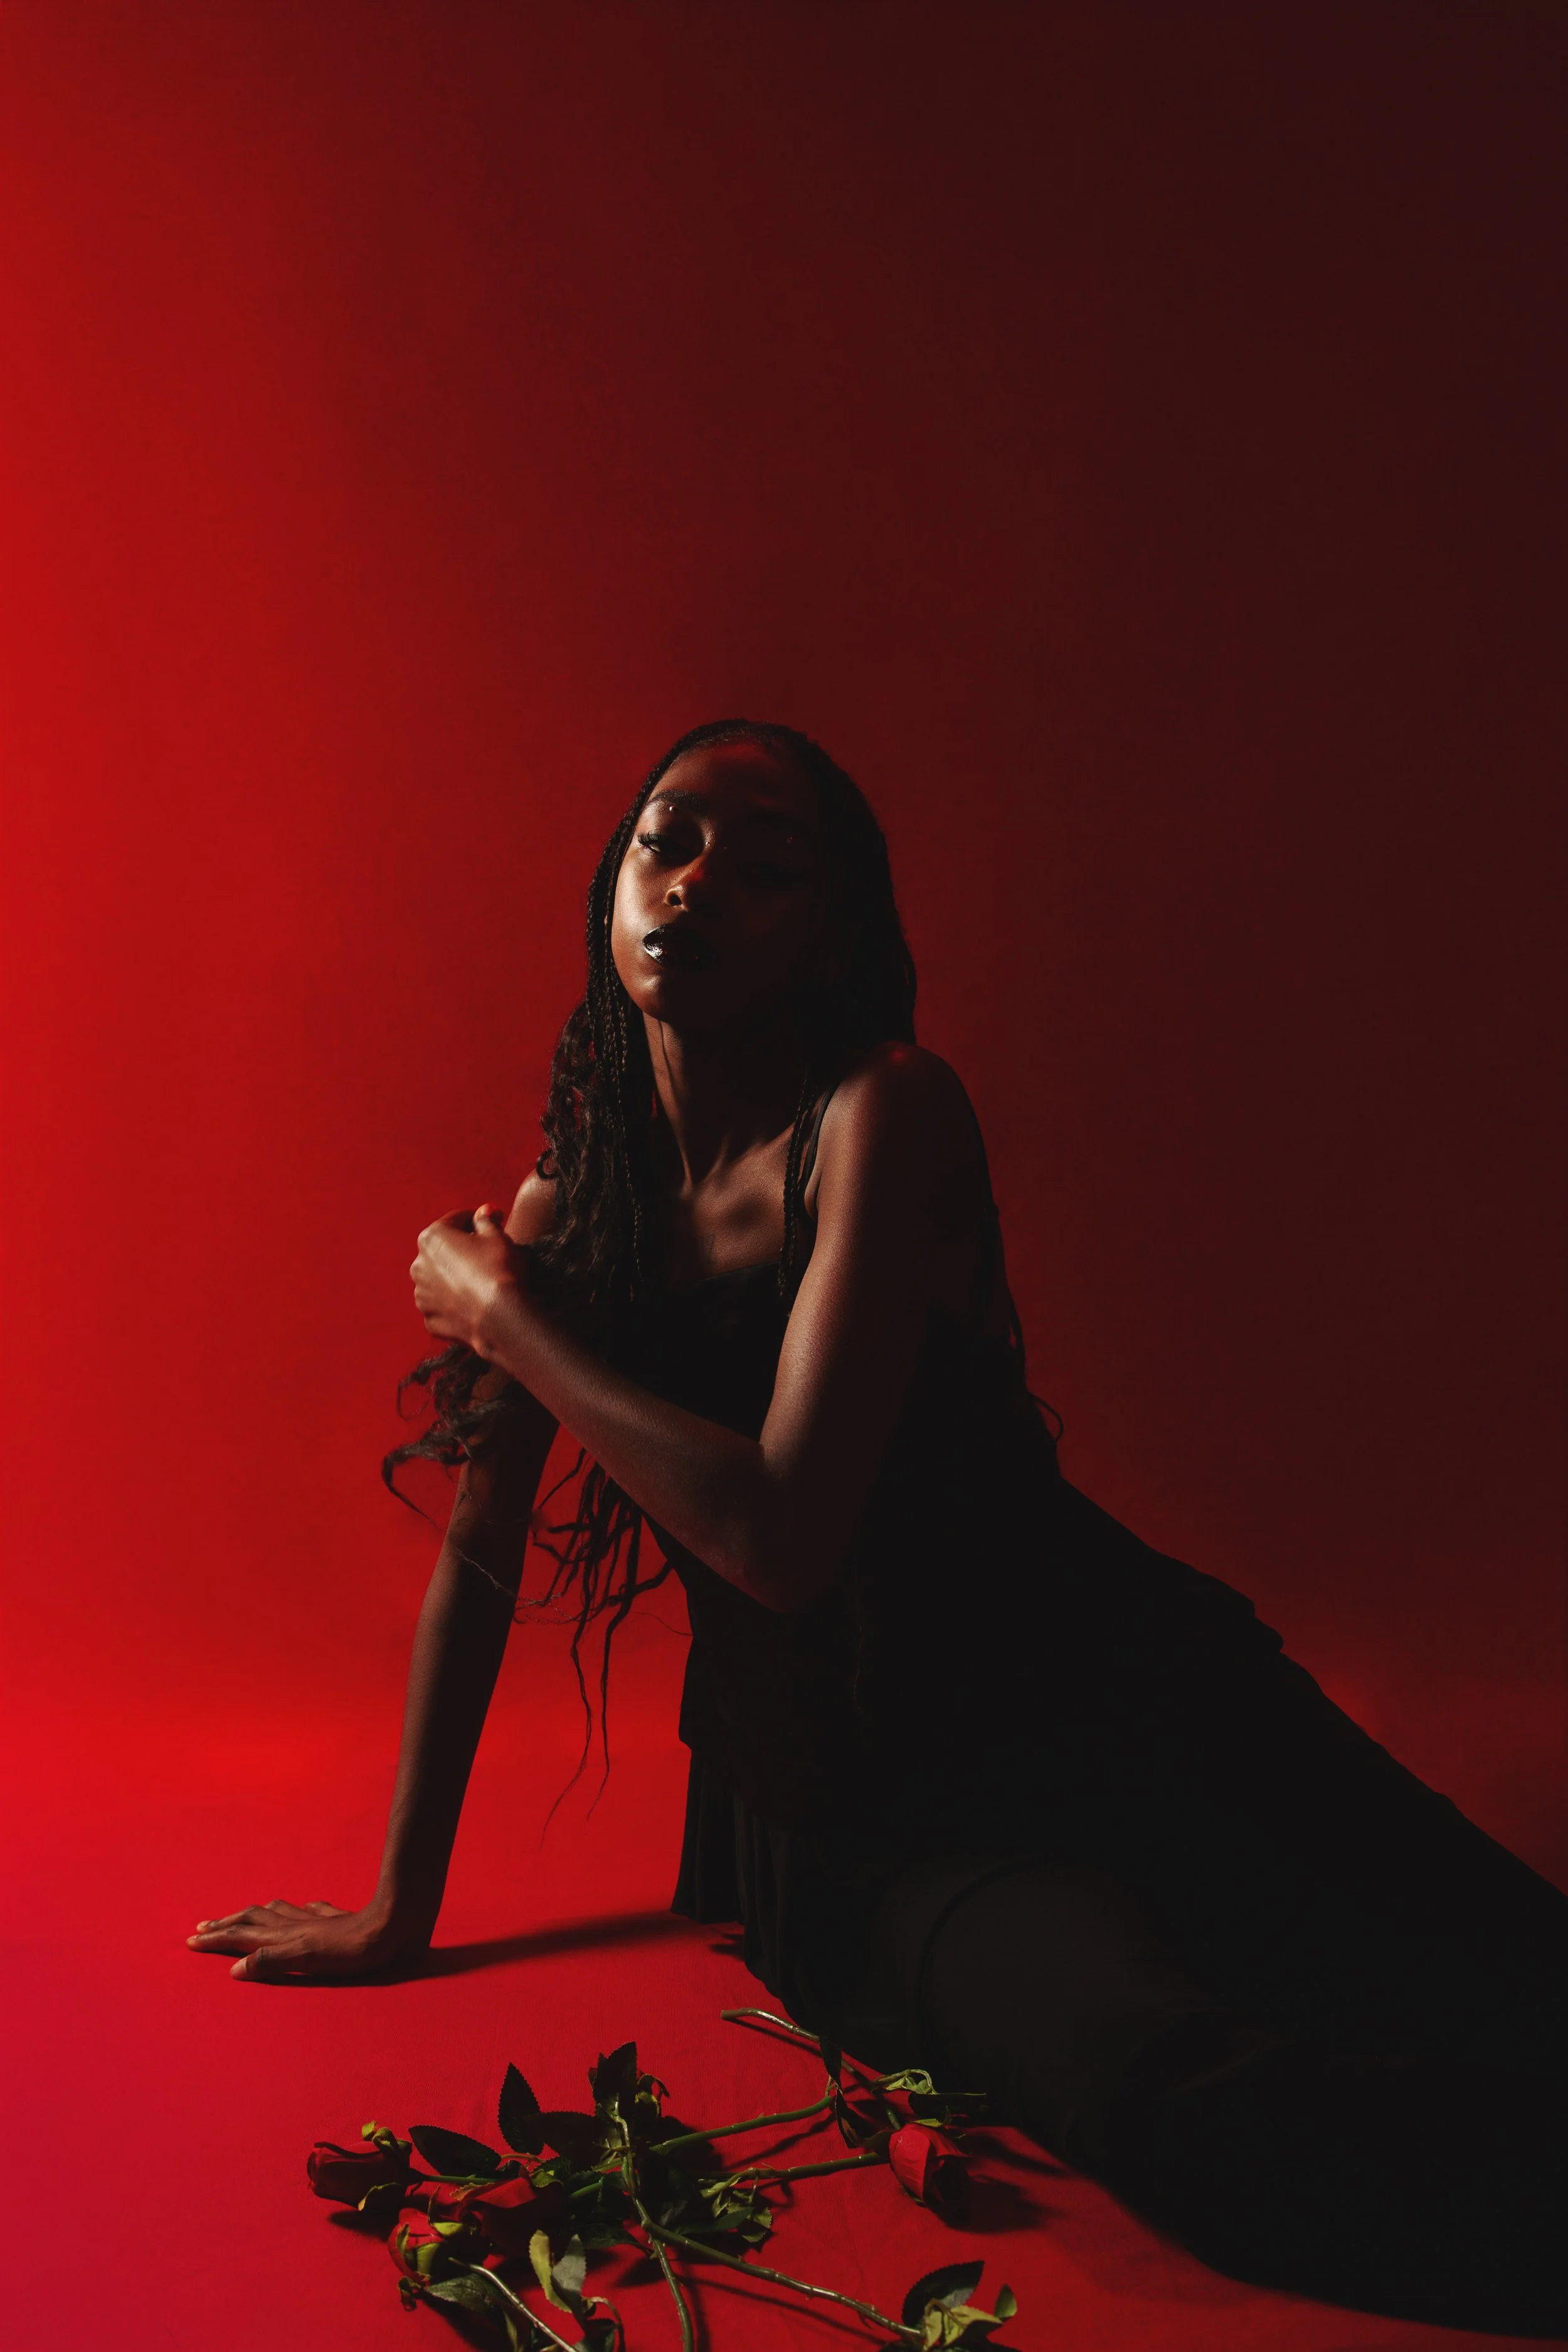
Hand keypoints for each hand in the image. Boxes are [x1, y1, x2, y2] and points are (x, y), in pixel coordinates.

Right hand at [185, 1897, 428, 1981]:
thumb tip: (234, 1969)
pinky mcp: (336, 1919)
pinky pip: (308, 1911)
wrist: (390, 1927)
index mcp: (284, 1935)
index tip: (191, 1940)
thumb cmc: (350, 1951)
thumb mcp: (305, 1959)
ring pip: (276, 1912)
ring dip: (254, 1914)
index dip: (216, 1938)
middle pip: (253, 1918)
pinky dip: (294, 1912)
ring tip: (242, 1914)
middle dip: (226, 1923)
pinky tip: (301, 1910)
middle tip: (204, 1927)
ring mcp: (315, 1918)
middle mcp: (295, 1923)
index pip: (241, 1934)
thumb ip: (271, 1961)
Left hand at [410, 1203, 516, 1352]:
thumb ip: (485, 1220)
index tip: (491, 1224)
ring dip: (455, 1277)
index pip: (455, 1220)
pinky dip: (454, 1303)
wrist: (500, 1316)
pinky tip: (473, 1303)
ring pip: (439, 1279)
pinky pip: (442, 1305)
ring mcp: (422, 1294)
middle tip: (487, 1254)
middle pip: (443, 1250)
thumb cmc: (498, 1269)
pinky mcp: (429, 1318)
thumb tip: (483, 1212)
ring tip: (480, 1281)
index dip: (475, 1220)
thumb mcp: (496, 1236)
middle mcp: (419, 1264)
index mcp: (432, 1237)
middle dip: (461, 1250)